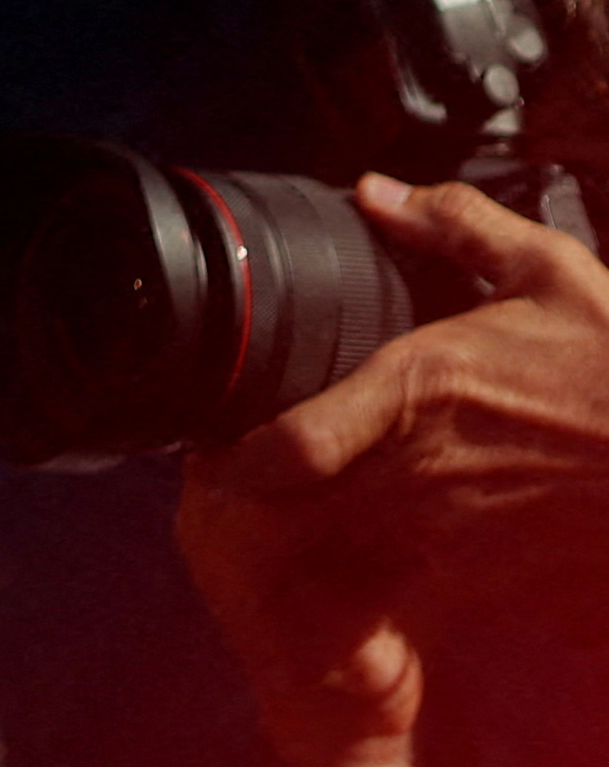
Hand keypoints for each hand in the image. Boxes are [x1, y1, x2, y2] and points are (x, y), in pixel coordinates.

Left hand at [180, 173, 608, 766]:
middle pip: (293, 507)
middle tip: (240, 475)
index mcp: (417, 387)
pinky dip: (375, 566)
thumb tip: (374, 189)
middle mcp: (420, 464)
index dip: (234, 458)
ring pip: (338, 544)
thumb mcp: (551, 271)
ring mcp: (451, 522)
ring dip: (307, 533)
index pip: (289, 447)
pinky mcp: (486, 565)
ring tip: (294, 510)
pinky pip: (401, 576)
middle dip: (256, 499)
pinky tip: (372, 544)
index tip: (216, 445)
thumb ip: (456, 224)